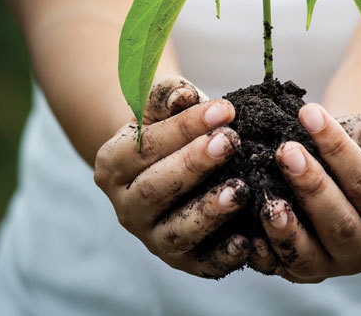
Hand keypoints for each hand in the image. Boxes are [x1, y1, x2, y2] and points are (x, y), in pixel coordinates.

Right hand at [94, 77, 251, 277]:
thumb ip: (169, 97)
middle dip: (195, 165)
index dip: (185, 128)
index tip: (226, 109)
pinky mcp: (180, 261)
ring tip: (240, 190)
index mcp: (112, 164)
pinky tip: (248, 241)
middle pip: (155, 188)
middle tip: (231, 142)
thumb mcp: (163, 107)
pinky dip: (223, 256)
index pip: (145, 146)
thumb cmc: (171, 129)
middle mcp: (125, 206)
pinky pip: (201, 263)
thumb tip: (183, 96)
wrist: (170, 165)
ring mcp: (150, 238)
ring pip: (176, 231)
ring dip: (209, 212)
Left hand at [248, 104, 360, 281]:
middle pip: (340, 222)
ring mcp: (332, 265)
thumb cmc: (359, 146)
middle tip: (285, 151)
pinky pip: (280, 269)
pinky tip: (248, 235)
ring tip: (268, 201)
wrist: (338, 168)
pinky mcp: (300, 273)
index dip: (338, 149)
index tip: (309, 113)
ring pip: (311, 255)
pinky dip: (264, 255)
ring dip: (287, 229)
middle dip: (312, 185)